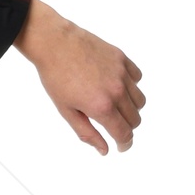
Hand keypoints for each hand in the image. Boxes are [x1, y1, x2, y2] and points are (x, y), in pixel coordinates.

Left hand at [13, 0, 145, 153]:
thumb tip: (105, 150)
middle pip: (135, 119)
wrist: (55, 43)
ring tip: (112, 104)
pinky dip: (131, 86)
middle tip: (112, 125)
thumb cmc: (55, 77)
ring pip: (140, 101)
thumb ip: (87, 132)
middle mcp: (117, 91)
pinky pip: (137, 78)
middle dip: (126, 127)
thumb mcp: (66, 111)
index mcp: (102, 107)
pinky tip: (115, 85)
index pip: (124, 133)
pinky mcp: (122, 59)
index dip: (124, 144)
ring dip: (130, 108)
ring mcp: (122, 73)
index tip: (121, 146)